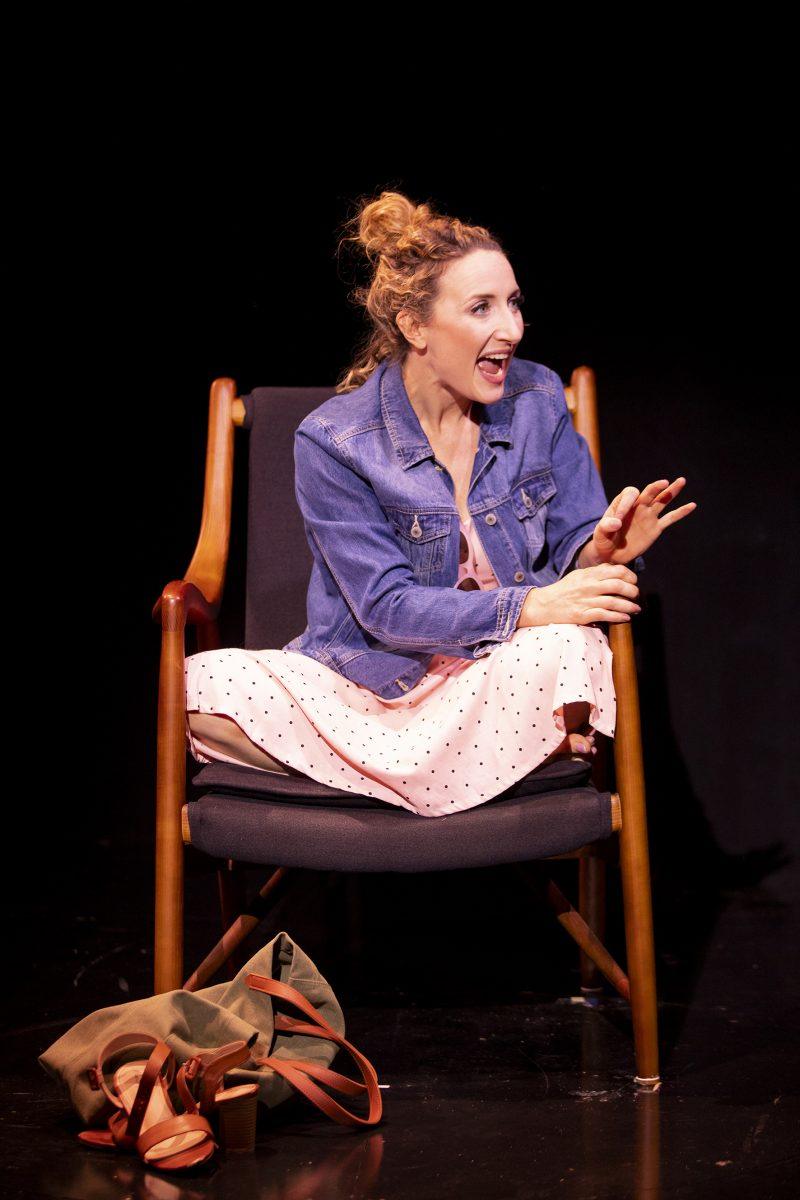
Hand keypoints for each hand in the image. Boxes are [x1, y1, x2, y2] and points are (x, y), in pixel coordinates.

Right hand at [519, 564, 640, 626]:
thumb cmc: (563, 590)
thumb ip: (595, 572)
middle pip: (618, 585)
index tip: (633, 581)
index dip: (629, 576)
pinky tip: (625, 617)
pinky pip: (604, 615)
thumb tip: (614, 569)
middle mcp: (588, 586)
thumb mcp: (578, 575)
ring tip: (636, 608)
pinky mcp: (582, 615)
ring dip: (629, 606)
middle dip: (632, 591)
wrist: (543, 605)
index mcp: (588, 574)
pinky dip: (618, 617)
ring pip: (614, 602)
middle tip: (636, 595)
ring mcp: (585, 601)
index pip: (616, 571)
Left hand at [586, 478, 696, 565]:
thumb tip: (616, 523)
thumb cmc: (603, 542)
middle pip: (649, 492)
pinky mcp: (655, 527)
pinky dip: (681, 512)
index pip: (629, 496)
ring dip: (671, 491)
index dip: (626, 504)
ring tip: (682, 481)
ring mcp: (648, 516)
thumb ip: (605, 526)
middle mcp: (637, 506)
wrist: (612, 555)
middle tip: (664, 482)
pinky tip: (692, 505)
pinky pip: (670, 518)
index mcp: (622, 504)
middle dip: (655, 487)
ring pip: (662, 500)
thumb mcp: (599, 534)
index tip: (617, 520)